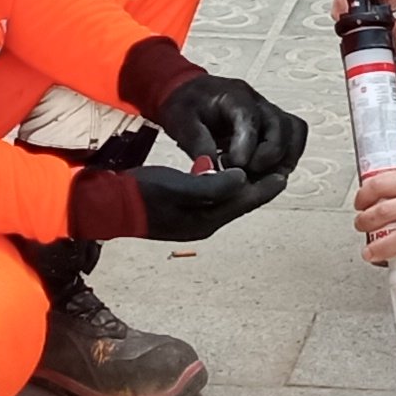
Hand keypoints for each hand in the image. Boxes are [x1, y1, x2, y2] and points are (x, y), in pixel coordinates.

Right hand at [134, 163, 281, 241]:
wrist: (110, 205)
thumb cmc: (143, 193)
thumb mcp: (178, 186)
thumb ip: (213, 185)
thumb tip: (243, 179)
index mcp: (206, 220)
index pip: (244, 203)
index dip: (265, 189)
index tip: (285, 175)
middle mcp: (204, 223)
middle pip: (239, 204)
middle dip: (259, 189)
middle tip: (278, 171)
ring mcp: (192, 220)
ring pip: (227, 202)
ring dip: (243, 188)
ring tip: (258, 171)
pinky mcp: (182, 212)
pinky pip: (213, 199)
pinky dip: (225, 187)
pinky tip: (226, 175)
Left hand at [158, 72, 307, 183]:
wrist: (189, 93)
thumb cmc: (185, 104)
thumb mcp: (180, 121)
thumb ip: (197, 143)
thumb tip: (211, 169)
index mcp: (234, 96)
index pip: (251, 118)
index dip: (247, 146)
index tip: (235, 166)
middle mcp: (258, 102)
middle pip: (282, 126)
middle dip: (267, 156)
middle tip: (244, 174)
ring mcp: (269, 112)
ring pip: (294, 133)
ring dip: (282, 159)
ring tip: (258, 176)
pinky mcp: (274, 125)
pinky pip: (294, 139)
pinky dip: (286, 158)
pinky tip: (265, 173)